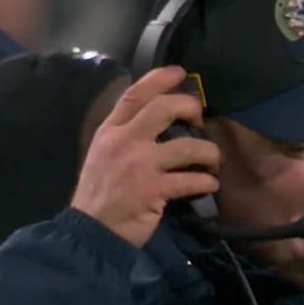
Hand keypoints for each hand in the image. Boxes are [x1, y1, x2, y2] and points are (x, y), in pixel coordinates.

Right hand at [70, 66, 220, 247]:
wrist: (91, 231)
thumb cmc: (98, 194)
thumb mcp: (102, 155)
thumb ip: (125, 136)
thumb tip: (155, 124)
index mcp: (111, 131)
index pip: (135, 94)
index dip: (159, 79)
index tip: (180, 72)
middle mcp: (125, 142)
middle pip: (164, 108)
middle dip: (190, 107)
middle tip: (201, 118)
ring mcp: (141, 165)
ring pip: (188, 145)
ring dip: (209, 152)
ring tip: (212, 162)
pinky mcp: (155, 190)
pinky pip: (192, 180)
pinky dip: (207, 182)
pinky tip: (209, 185)